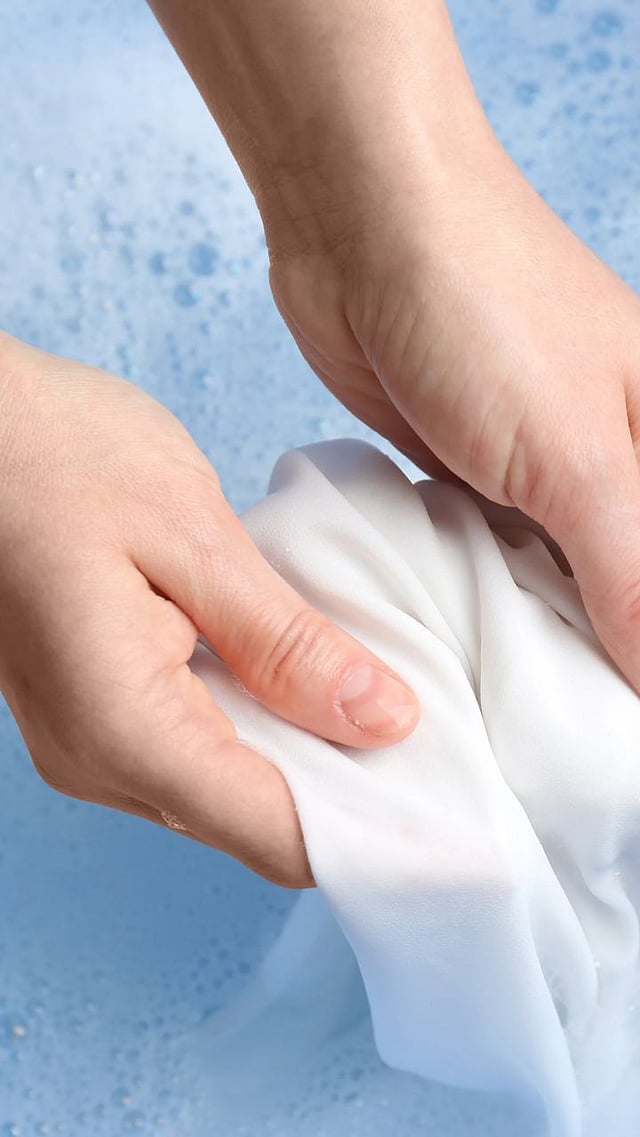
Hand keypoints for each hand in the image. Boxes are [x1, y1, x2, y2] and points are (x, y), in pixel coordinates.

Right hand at [0, 334, 418, 886]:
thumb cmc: (57, 455)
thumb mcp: (189, 536)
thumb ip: (286, 642)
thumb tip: (383, 720)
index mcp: (124, 727)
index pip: (275, 834)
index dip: (376, 838)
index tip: (458, 813)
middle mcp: (100, 761)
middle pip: (256, 825)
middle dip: (353, 800)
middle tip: (442, 742)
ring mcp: (90, 743)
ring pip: (229, 794)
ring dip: (311, 762)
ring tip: (389, 704)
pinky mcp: (96, 712)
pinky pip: (199, 751)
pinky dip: (266, 730)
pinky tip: (309, 679)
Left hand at [268, 134, 639, 694]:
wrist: (363, 224)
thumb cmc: (487, 305)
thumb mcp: (579, 456)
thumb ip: (634, 572)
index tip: (617, 728)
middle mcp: (619, 459)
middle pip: (630, 585)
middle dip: (606, 654)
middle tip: (572, 740)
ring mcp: (543, 467)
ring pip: (561, 579)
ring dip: (542, 634)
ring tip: (519, 717)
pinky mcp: (472, 472)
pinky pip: (493, 557)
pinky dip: (487, 599)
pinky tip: (471, 651)